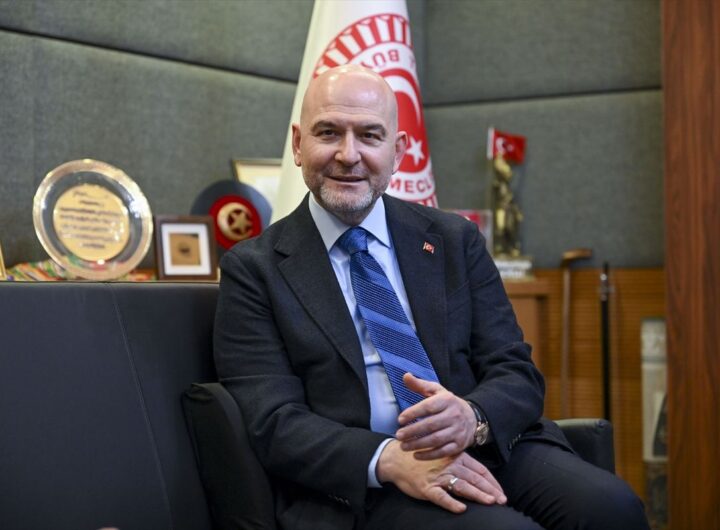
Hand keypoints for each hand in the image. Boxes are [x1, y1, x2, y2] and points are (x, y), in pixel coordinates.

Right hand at [376, 440, 505, 512]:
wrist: (397, 458)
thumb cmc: (423, 457)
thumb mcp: (444, 455)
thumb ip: (460, 463)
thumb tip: (480, 475)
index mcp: (456, 456)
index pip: (480, 470)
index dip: (492, 482)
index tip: (502, 492)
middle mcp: (450, 465)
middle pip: (475, 478)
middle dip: (490, 490)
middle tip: (502, 501)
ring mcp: (438, 476)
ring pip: (462, 486)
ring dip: (477, 495)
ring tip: (489, 502)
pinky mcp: (427, 487)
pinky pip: (441, 497)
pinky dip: (451, 503)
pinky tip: (461, 509)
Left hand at [395, 373, 476, 459]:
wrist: (473, 418)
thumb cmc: (448, 404)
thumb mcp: (437, 391)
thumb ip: (420, 385)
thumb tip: (405, 376)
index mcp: (447, 400)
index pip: (428, 407)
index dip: (413, 413)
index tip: (399, 419)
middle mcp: (454, 415)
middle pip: (431, 425)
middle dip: (412, 431)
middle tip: (398, 435)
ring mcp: (458, 431)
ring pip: (436, 440)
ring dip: (418, 444)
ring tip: (403, 446)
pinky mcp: (459, 445)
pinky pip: (443, 452)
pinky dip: (429, 455)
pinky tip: (416, 455)